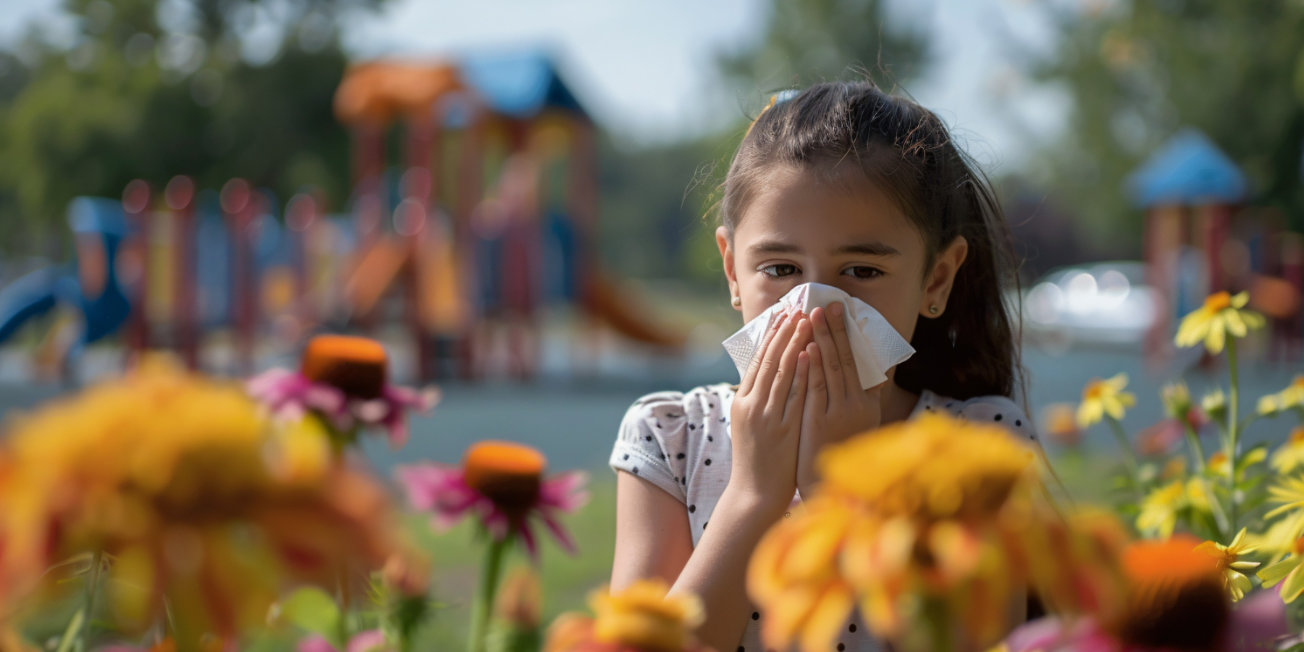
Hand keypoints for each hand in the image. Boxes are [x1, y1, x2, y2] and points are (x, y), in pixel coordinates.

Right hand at [726, 307, 811, 511]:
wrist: (753, 495)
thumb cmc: (757, 462)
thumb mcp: (750, 427)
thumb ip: (758, 402)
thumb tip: (770, 377)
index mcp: (742, 403)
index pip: (757, 361)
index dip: (770, 337)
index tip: (782, 315)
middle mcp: (751, 406)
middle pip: (768, 361)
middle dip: (783, 332)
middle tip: (796, 308)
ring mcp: (766, 417)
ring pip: (781, 373)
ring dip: (794, 344)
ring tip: (805, 321)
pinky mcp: (781, 429)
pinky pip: (793, 395)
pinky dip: (801, 372)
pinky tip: (809, 354)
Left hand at [798, 301, 882, 497]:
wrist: (826, 488)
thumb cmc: (838, 453)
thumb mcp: (856, 426)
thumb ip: (861, 400)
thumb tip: (871, 375)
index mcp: (868, 403)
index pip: (859, 361)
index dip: (850, 335)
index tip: (843, 311)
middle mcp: (859, 404)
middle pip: (847, 358)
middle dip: (837, 329)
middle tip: (829, 302)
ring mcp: (841, 412)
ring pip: (832, 368)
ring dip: (823, 339)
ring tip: (814, 315)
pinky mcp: (822, 422)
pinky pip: (818, 387)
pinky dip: (813, 366)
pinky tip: (807, 347)